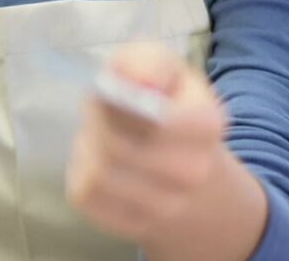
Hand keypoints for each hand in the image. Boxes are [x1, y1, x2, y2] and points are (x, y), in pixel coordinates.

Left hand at [65, 43, 228, 248]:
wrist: (192, 181)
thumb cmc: (170, 111)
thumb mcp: (166, 72)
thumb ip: (149, 63)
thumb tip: (134, 78)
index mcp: (208, 125)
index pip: (157, 117)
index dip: (124, 99)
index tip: (117, 90)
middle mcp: (193, 173)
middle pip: (117, 144)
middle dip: (98, 121)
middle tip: (100, 110)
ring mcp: (165, 207)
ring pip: (99, 170)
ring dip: (87, 145)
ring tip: (99, 135)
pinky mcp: (129, 224)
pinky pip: (86, 195)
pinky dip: (80, 171)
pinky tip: (97, 161)